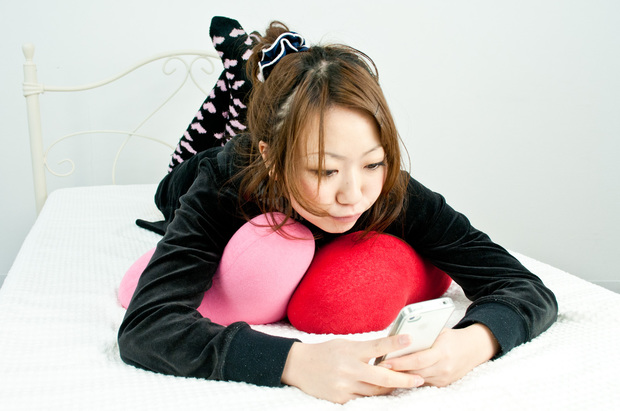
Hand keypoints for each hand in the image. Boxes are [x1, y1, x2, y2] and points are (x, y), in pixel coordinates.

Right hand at [281, 335, 423, 403]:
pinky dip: (374, 396)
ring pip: (376, 391)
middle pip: (382, 376)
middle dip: (403, 379)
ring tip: (404, 385)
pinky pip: (364, 400)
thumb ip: (366, 348)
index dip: (394, 343)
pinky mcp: (340, 399)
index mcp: (350, 351)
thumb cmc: (325, 352)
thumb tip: (389, 350)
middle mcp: (348, 369)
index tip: (409, 339)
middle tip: (419, 379)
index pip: (377, 346)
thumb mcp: (345, 344)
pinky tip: (383, 392)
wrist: (298, 366)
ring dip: (390, 388)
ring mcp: (344, 386)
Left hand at [377, 324, 499, 386]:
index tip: (385, 362)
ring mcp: (444, 378)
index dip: (400, 362)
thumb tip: (399, 335)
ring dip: (401, 376)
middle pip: (415, 372)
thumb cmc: (452, 337)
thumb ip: (422, 334)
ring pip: (417, 379)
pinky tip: (398, 375)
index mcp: (442, 352)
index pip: (418, 359)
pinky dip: (410, 378)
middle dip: (396, 371)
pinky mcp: (443, 384)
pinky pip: (423, 382)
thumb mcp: (439, 331)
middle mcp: (444, 367)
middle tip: (379, 368)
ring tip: (384, 372)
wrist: (474, 349)